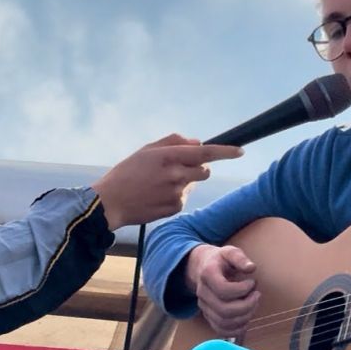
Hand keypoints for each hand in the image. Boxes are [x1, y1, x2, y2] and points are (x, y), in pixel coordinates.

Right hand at [92, 133, 242, 229]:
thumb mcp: (146, 150)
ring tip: (161, 183)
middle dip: (199, 168)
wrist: (110, 203)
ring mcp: (177, 193)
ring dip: (185, 181)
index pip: (205, 153)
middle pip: (205, 170)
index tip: (240, 151)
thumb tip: (198, 143)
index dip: (225, 151)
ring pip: (193, 184)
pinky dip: (175, 195)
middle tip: (180, 168)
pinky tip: (157, 195)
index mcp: (169, 157)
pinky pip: (184, 197)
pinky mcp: (175, 208)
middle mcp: (176, 175)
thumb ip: (174, 142)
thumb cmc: (127, 173)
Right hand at [184, 244, 260, 336]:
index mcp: (207, 274)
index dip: (242, 289)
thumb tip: (251, 268)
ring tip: (254, 305)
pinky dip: (236, 329)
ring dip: (244, 317)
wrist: (203, 267)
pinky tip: (247, 320)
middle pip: (224, 310)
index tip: (252, 282)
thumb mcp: (230, 252)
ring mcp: (204, 306)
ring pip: (223, 322)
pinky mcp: (208, 316)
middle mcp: (203, 293)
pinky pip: (220, 329)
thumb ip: (240, 258)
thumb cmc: (220, 260)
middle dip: (247, 305)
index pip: (223, 290)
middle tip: (257, 295)